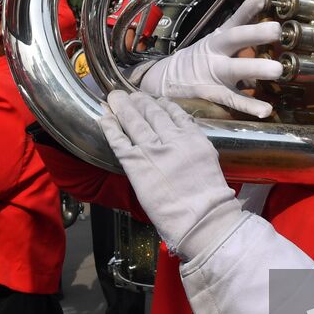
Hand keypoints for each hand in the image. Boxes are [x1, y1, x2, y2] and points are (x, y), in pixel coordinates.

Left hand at [99, 90, 242, 261]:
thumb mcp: (208, 162)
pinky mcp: (136, 164)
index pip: (175, 113)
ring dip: (123, 107)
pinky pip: (119, 140)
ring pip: (134, 121)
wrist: (202, 218)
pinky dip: (110, 127)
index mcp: (193, 137)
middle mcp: (173, 138)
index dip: (161, 104)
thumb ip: (194, 147)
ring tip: (115, 98)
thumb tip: (182, 139)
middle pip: (152, 113)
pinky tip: (104, 117)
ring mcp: (153, 150)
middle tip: (129, 95)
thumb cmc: (209, 200)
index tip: (154, 100)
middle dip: (139, 101)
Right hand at [137, 0, 282, 117]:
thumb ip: (241, 39)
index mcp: (217, 38)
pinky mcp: (212, 93)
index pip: (235, 20)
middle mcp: (215, 52)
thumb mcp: (216, 44)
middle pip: (234, 38)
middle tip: (276, 29)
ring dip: (256, 68)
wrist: (165, 80)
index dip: (249, 8)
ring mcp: (214, 73)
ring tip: (277, 70)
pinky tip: (265, 110)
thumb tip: (268, 26)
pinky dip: (249, 105)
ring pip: (235, 68)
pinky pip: (233, 99)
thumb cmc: (198, 61)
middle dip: (255, 33)